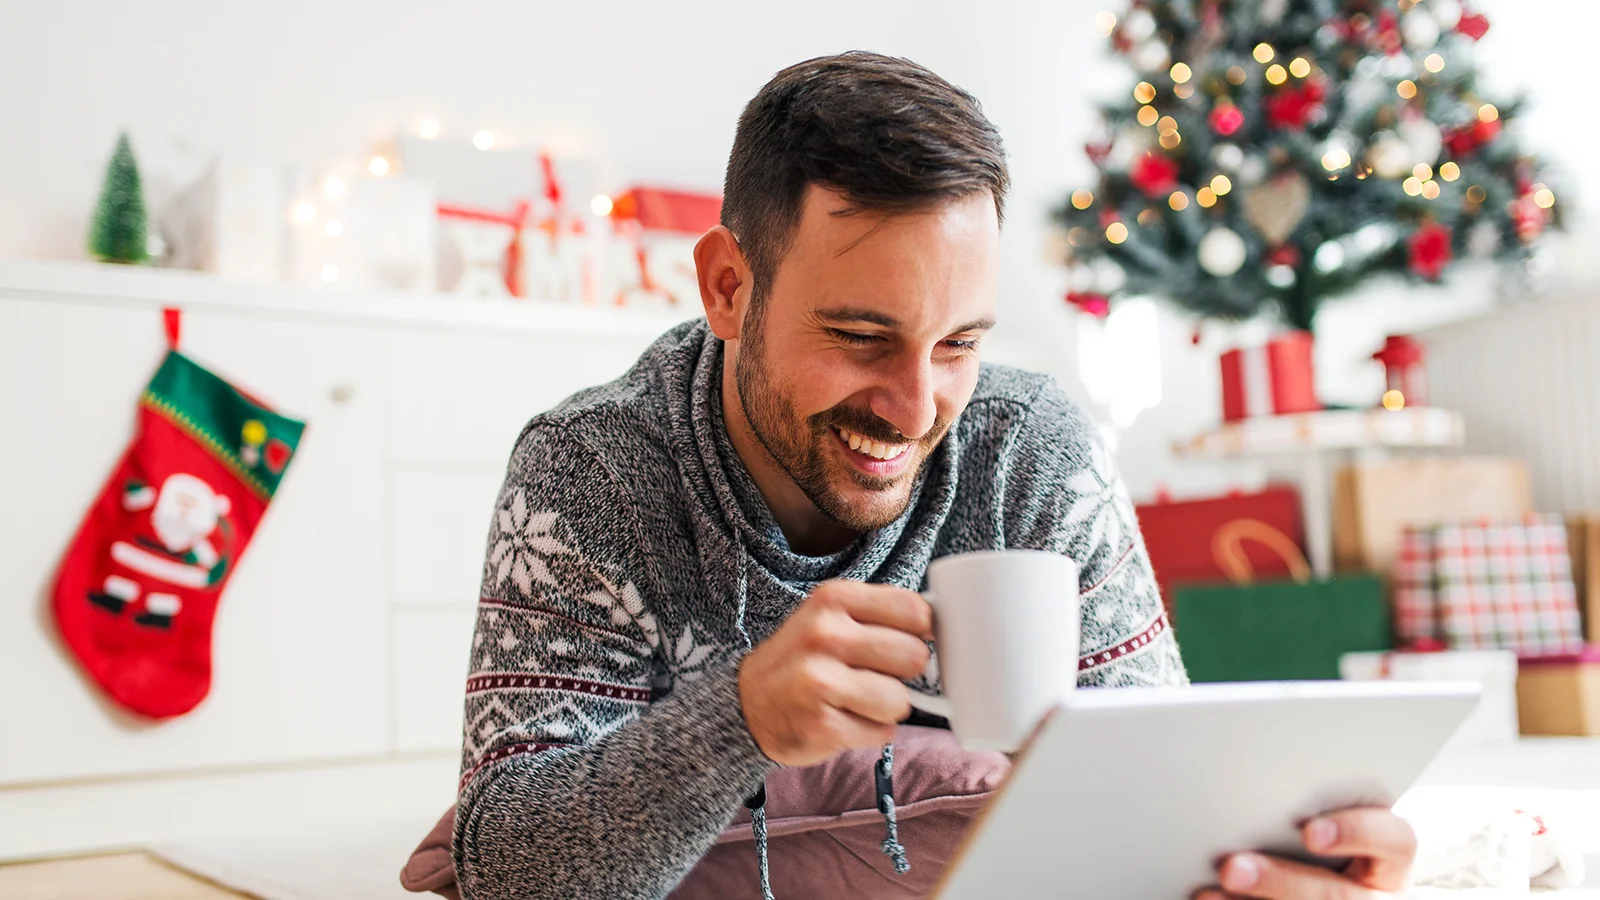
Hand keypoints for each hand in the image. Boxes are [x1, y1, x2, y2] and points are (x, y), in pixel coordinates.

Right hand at [738, 580, 932, 766]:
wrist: (745, 704)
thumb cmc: (803, 659)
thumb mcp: (830, 618)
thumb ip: (880, 616)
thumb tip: (943, 629)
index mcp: (834, 599)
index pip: (914, 610)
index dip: (921, 632)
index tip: (906, 641)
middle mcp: (825, 634)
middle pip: (914, 657)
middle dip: (903, 674)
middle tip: (875, 675)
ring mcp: (821, 681)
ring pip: (901, 700)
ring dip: (887, 708)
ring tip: (855, 700)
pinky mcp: (822, 725)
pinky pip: (882, 733)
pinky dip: (870, 732)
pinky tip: (842, 720)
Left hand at [1195, 807, 1416, 898]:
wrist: (1313, 885)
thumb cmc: (1309, 845)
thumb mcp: (1320, 826)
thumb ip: (1300, 811)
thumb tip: (1244, 790)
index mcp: (1387, 859)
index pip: (1395, 841)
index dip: (1356, 833)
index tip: (1309, 832)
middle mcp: (1377, 898)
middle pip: (1340, 896)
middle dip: (1282, 882)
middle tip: (1231, 868)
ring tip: (1210, 892)